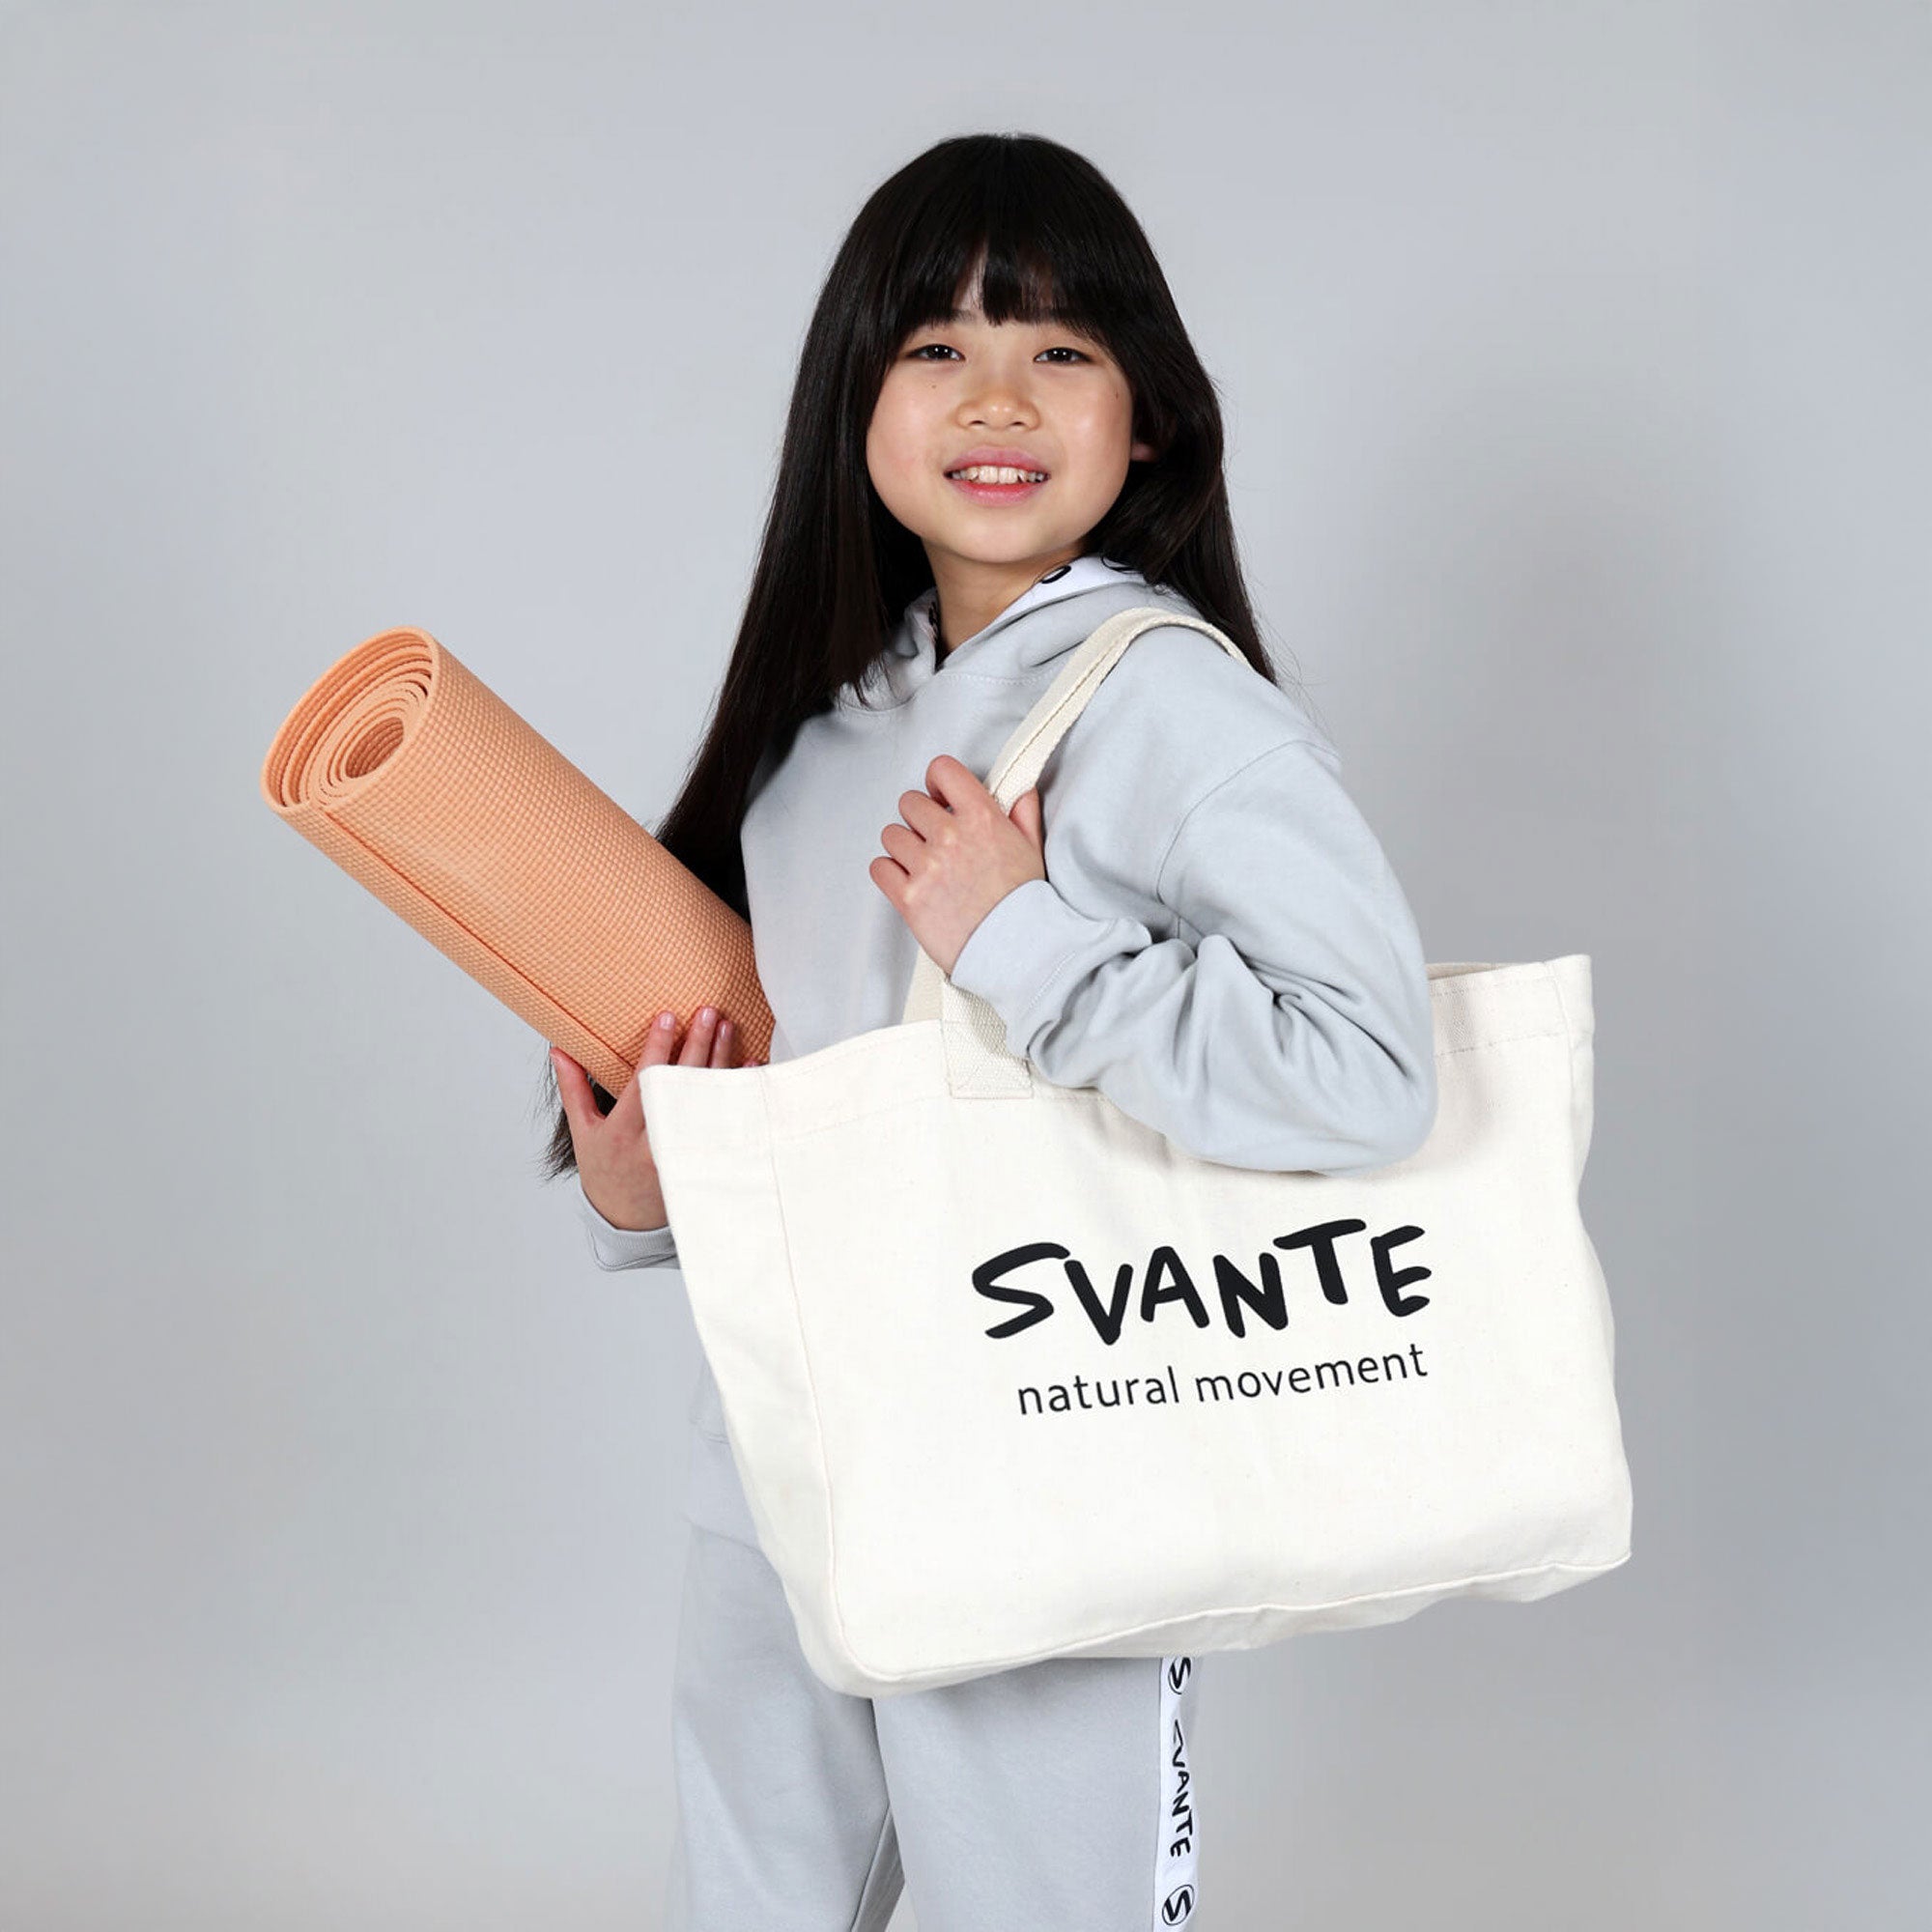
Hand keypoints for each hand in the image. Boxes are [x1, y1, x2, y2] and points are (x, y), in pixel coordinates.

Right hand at [551, 1004, 760, 1230]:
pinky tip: (749, 1066)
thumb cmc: (605, 1169)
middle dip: (696, 1047)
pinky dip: (739, 1092)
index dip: (656, 1050)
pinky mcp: (705, 1160)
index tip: (668, 1018)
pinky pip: (726, 1121)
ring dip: (720, 1061)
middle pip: (681, 1088)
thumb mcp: (583, 1132)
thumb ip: (574, 1090)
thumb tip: (558, 1049)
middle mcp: (656, 1144)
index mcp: (623, 1133)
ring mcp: (684, 1153)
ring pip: (707, 1100)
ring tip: (725, 1026)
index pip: (644, 1085)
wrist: (629, 1219)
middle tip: (707, 1012)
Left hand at [868, 754, 1045, 975]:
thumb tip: (1019, 789)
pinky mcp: (908, 898)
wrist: (1018, 950)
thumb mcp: (1033, 848)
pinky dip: (889, 872)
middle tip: (933, 838)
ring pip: (891, 834)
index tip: (939, 796)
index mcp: (981, 818)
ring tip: (924, 865)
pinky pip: (879, 867)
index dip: (937, 781)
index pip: (942, 770)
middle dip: (920, 818)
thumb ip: (1023, 812)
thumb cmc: (1026, 904)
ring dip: (904, 846)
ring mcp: (926, 867)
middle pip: (909, 803)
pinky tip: (908, 881)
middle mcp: (950, 837)